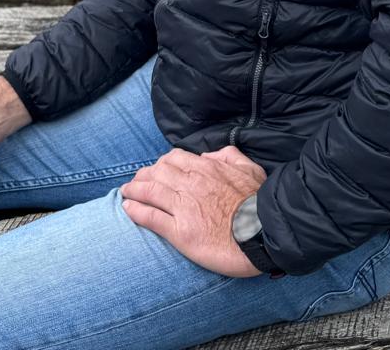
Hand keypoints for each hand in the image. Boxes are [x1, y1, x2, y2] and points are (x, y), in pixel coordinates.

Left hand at [120, 145, 267, 276]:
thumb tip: (210, 155)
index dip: (161, 163)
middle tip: (136, 181)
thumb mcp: (251, 168)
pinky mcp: (180, 232)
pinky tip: (127, 208)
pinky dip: (136, 210)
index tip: (156, 169)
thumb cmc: (259, 203)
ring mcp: (184, 207)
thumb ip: (229, 155)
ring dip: (134, 190)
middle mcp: (191, 183)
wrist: (263, 234)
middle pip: (157, 172)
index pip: (175, 158)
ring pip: (150, 191)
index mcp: (207, 168)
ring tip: (126, 192)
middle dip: (143, 175)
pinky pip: (151, 217)